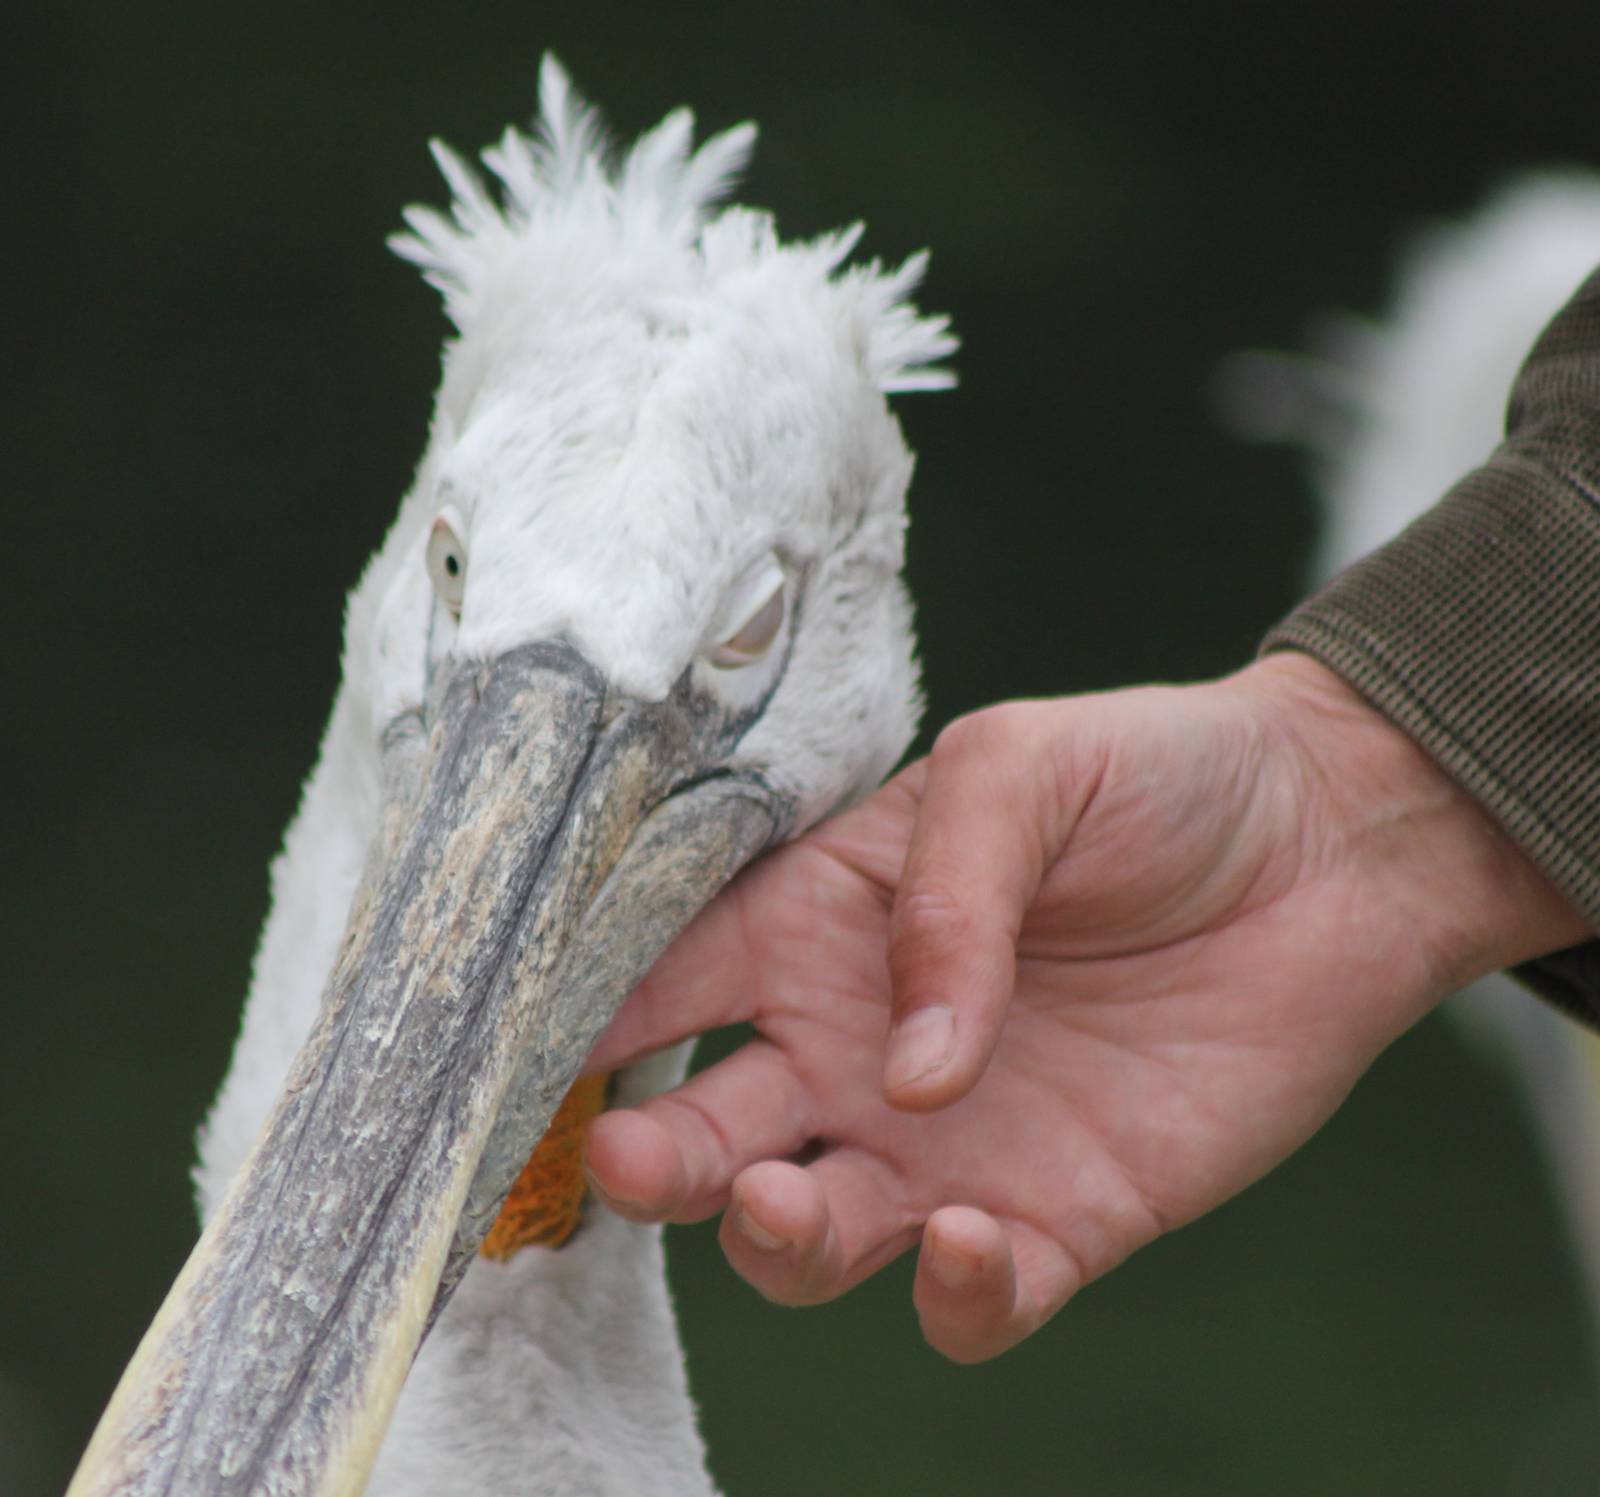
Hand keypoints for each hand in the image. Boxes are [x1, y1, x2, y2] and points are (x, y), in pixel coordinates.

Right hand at [584, 654, 1583, 1360]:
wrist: (1325, 847)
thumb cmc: (1152, 777)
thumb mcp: (1016, 771)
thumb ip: (943, 900)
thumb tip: (904, 1071)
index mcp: (816, 926)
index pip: (660, 987)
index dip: (579, 1028)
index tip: (512, 1057)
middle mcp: (854, 1047)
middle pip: (704, 1139)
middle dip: (650, 1165)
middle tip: (635, 1159)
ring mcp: (945, 1142)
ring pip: (808, 1240)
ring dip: (778, 1244)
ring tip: (795, 1204)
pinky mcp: (1054, 1216)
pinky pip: (969, 1298)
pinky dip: (951, 1294)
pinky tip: (972, 1238)